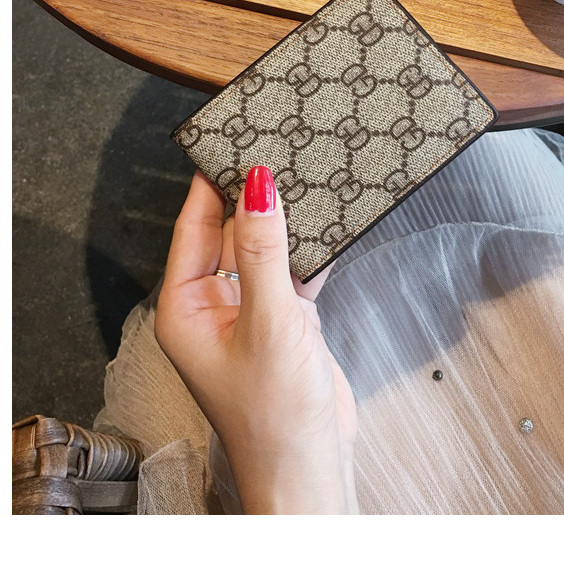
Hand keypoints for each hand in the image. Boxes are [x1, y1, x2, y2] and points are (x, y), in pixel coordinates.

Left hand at [155, 167, 357, 513]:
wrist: (312, 467)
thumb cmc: (275, 413)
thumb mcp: (270, 322)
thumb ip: (265, 252)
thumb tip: (258, 187)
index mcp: (188, 309)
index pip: (194, 230)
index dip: (210, 187)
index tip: (229, 145)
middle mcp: (214, 308)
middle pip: (229, 236)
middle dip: (251, 200)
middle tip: (273, 153)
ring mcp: (252, 315)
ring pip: (263, 253)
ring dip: (282, 225)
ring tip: (302, 181)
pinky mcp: (285, 324)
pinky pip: (291, 274)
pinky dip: (308, 254)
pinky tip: (325, 229)